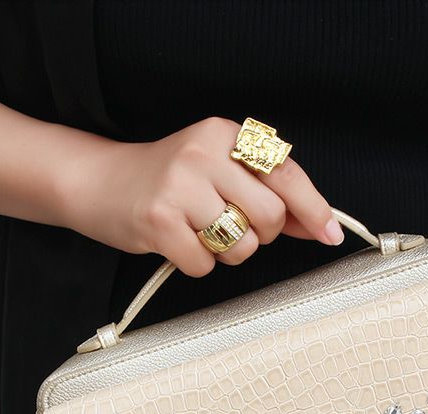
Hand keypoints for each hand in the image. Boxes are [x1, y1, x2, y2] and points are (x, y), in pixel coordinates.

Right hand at [59, 116, 343, 276]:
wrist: (96, 181)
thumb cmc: (166, 182)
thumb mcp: (218, 173)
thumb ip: (267, 194)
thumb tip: (317, 224)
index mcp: (224, 135)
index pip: (286, 174)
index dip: (314, 208)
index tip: (331, 234)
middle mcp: (204, 153)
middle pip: (269, 217)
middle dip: (259, 236)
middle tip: (231, 227)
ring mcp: (180, 186)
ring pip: (241, 245)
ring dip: (227, 252)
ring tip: (198, 232)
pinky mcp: (159, 220)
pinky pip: (205, 265)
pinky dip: (197, 263)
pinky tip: (177, 242)